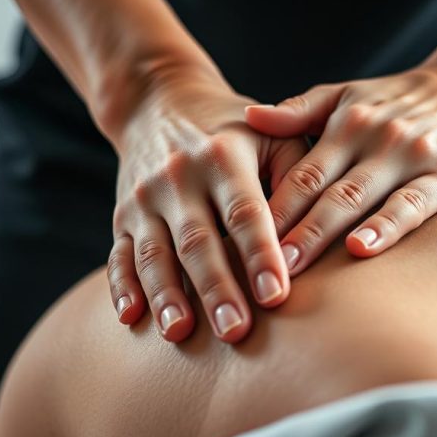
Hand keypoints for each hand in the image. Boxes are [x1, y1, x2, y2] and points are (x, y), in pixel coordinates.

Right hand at [107, 72, 306, 342]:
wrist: (157, 103)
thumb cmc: (234, 130)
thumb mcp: (271, 134)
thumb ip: (298, 174)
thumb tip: (318, 228)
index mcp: (223, 158)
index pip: (244, 213)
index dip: (260, 255)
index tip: (276, 294)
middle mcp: (179, 178)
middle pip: (198, 242)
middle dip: (217, 289)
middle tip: (236, 332)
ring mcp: (145, 199)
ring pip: (154, 254)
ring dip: (167, 296)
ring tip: (180, 334)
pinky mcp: (122, 217)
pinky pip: (119, 256)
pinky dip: (122, 288)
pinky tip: (132, 318)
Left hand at [244, 55, 436, 275]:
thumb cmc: (403, 100)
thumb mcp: (350, 94)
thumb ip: (301, 110)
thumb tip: (249, 118)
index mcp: (349, 122)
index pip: (300, 170)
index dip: (269, 205)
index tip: (236, 238)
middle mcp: (377, 138)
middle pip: (323, 190)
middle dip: (287, 229)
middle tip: (254, 266)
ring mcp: (414, 157)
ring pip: (360, 200)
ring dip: (323, 234)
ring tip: (292, 266)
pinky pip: (414, 205)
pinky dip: (386, 227)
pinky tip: (362, 251)